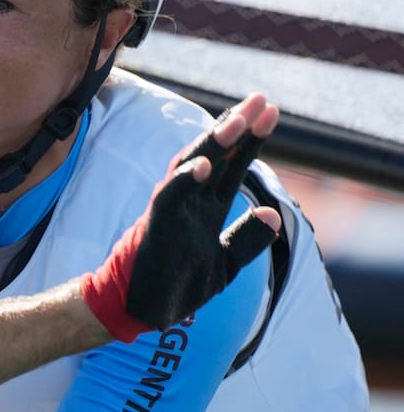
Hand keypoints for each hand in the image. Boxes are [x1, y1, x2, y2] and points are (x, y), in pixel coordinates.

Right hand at [83, 93, 281, 340]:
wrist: (140, 311)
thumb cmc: (176, 285)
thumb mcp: (225, 265)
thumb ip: (247, 240)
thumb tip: (272, 213)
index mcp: (205, 208)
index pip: (230, 166)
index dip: (250, 141)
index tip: (270, 112)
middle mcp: (188, 202)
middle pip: (214, 156)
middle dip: (237, 129)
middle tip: (259, 100)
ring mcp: (171, 212)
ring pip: (191, 169)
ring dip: (213, 145)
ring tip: (236, 121)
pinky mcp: (156, 228)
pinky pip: (170, 200)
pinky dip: (185, 182)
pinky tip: (205, 165)